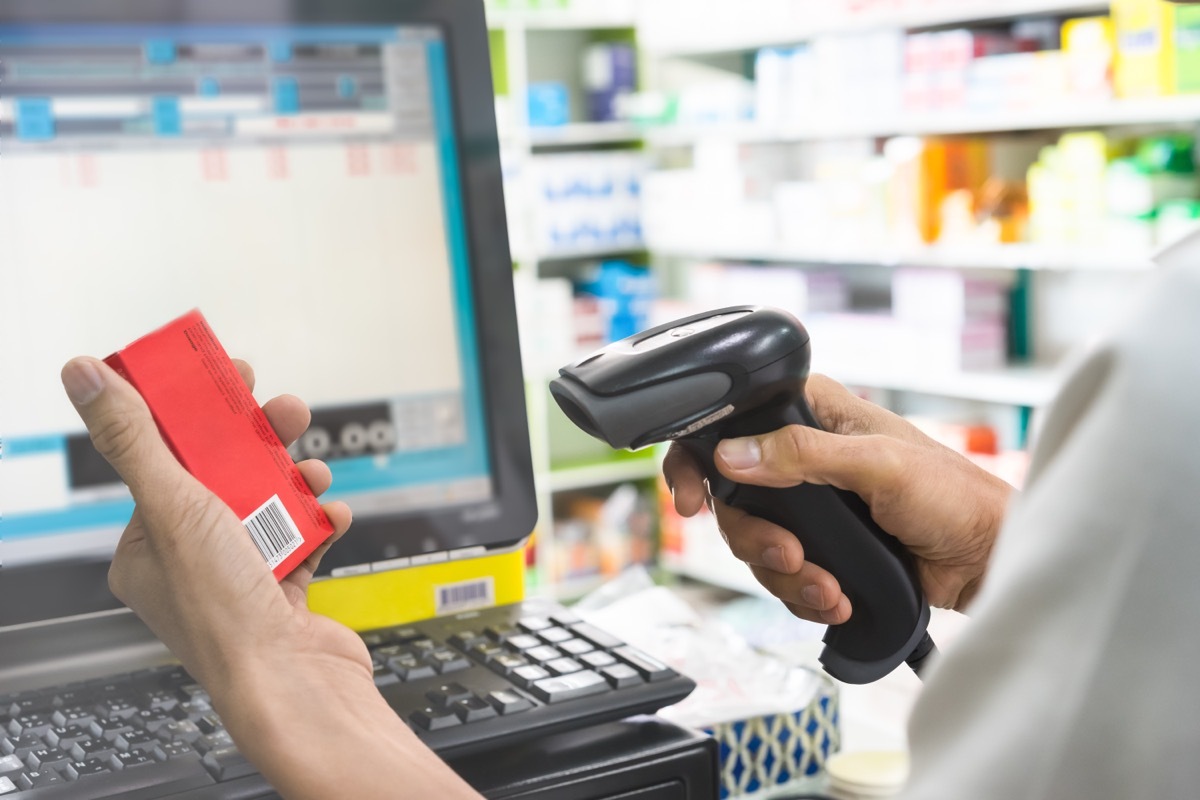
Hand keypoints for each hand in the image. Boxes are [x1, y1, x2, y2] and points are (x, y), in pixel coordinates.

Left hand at [62, 356, 361, 689]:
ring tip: (314, 471)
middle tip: (284, 409)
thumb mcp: (174, 509)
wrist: (296, 686)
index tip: (221, 379)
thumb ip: (136, 440)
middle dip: (259, 440)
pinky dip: (322, 521)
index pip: (164, 463)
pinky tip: (332, 514)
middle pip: (224, 476)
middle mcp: (191, 563)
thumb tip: (85, 378)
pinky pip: (305, 537)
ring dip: (296, 480)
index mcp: (147, 549)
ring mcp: (241, 577)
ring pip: (269, 502)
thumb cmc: (225, 615)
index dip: (194, 416)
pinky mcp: (285, 589)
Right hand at [663, 374, 1013, 623]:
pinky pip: (782, 575)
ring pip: (754, 542)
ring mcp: (809, 505)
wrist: (986, 562)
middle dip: (756, 538)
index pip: (732, 421)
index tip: (693, 499)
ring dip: (786, 575)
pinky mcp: (821, 547)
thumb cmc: (954, 496)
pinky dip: (804, 594)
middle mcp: (802, 455)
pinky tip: (838, 597)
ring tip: (828, 588)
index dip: (700, 458)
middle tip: (791, 556)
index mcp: (815, 412)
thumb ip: (804, 454)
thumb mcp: (879, 465)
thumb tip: (734, 453)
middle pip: (733, 497)